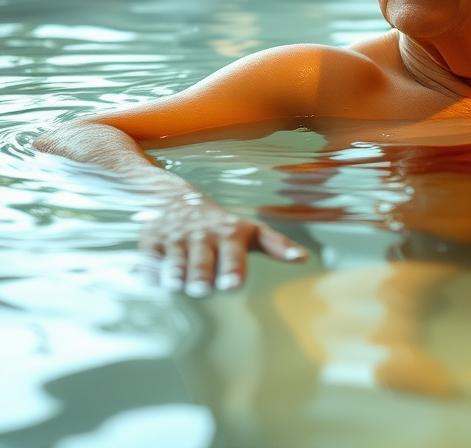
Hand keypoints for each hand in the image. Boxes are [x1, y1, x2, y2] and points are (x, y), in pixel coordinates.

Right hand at [139, 193, 307, 295]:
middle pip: (201, 266)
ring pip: (175, 266)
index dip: (233, 269)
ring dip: (176, 277)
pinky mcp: (151, 243)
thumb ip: (276, 244)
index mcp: (229, 236)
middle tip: (201, 287)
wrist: (175, 198)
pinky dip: (150, 272)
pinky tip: (152, 278)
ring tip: (177, 284)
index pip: (233, 255)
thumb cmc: (220, 225)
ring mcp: (176, 240)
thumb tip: (305, 258)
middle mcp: (203, 238)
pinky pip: (149, 261)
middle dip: (201, 277)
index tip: (232, 284)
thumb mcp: (250, 231)